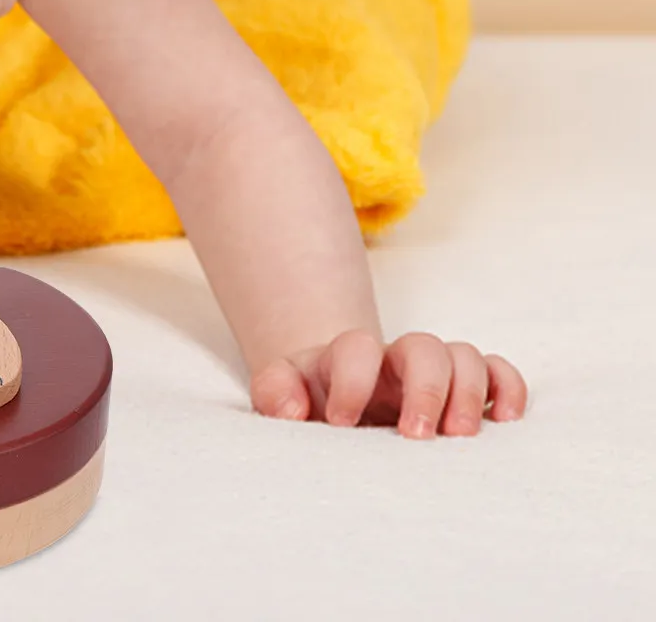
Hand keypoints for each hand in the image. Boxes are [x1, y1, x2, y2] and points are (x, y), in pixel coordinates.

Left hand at [250, 329, 526, 437]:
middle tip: (414, 437)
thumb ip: (274, 393)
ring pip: (464, 357)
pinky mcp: (464, 393)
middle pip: (424, 346)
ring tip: (459, 436)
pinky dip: (508, 389)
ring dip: (468, 393)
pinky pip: (499, 373)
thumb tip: (293, 409)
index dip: (351, 381)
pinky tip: (506, 421)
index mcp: (349, 358)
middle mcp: (396, 359)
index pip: (357, 348)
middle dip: (425, 389)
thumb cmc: (309, 404)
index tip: (340, 424)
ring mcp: (433, 373)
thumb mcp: (281, 396)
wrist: (334, 404)